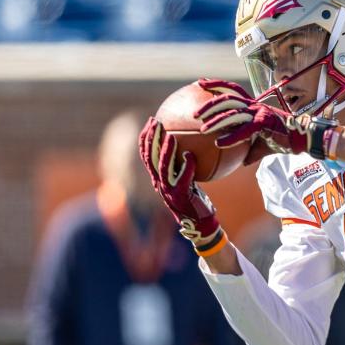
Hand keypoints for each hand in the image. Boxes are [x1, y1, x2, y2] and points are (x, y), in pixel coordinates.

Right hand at [139, 116, 220, 243]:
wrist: (199, 222)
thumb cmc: (194, 199)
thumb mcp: (186, 180)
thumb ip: (183, 165)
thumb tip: (192, 145)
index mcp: (158, 178)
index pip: (146, 156)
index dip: (145, 139)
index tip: (150, 123)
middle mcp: (159, 184)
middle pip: (150, 158)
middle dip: (151, 138)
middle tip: (156, 122)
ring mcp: (169, 190)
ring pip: (163, 167)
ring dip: (166, 150)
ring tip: (170, 135)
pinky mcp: (181, 196)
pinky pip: (183, 178)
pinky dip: (186, 166)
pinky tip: (191, 155)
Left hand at [195, 78, 338, 157]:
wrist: (301, 139)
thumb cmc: (282, 140)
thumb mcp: (261, 145)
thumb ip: (249, 150)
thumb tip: (240, 163)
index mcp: (253, 105)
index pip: (232, 89)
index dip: (216, 84)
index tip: (199, 83)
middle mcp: (254, 105)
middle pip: (228, 98)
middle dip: (209, 103)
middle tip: (194, 113)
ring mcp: (259, 112)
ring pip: (233, 112)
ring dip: (216, 120)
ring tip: (202, 129)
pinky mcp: (264, 123)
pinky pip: (244, 130)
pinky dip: (230, 137)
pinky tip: (219, 144)